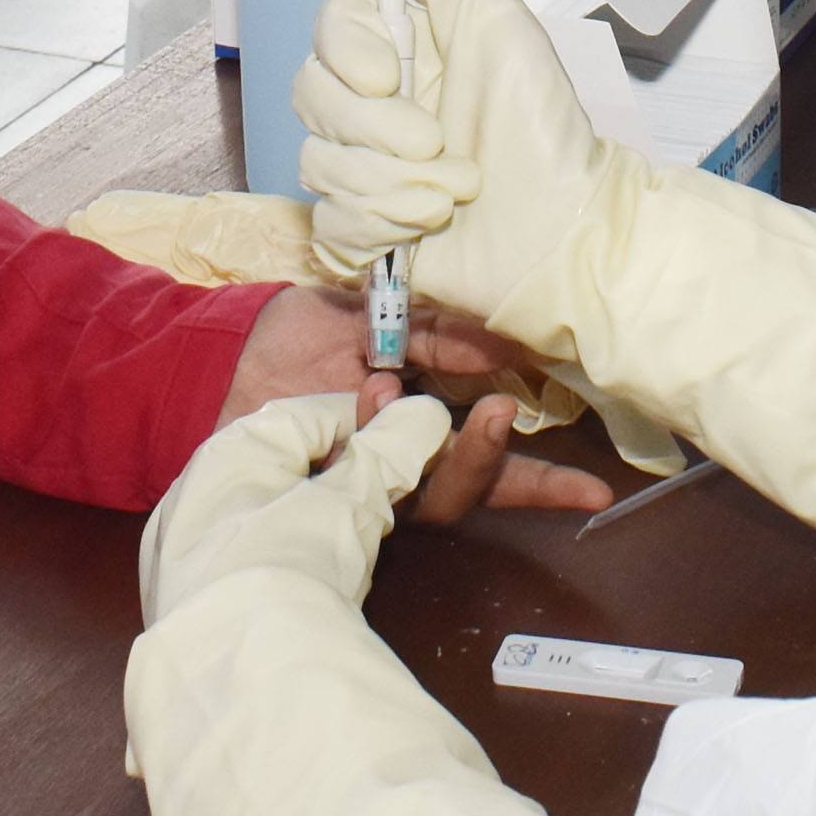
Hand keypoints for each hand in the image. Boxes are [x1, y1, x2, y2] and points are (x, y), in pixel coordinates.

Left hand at [141, 389, 449, 626]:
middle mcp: (194, 493)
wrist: (233, 679)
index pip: (307, 416)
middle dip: (346, 476)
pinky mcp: (189, 602)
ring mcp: (184, 552)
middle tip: (388, 496)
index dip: (367, 423)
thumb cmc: (288, 568)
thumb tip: (427, 414)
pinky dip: (291, 557)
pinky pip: (251, 557)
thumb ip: (390, 452)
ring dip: (322, 518)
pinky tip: (315, 582)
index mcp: (226, 450)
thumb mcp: (348, 503)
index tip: (409, 441)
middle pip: (287, 466)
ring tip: (356, 541)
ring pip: (270, 514)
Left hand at [218, 282, 612, 520]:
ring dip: (430, 448)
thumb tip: (506, 346)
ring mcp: (357, 487)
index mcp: (422, 432)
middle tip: (499, 412)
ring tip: (398, 389)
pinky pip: (361, 477)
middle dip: (490, 458)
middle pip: (464, 493)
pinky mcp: (316, 495)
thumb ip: (436, 333)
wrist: (219, 352)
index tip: (596, 493)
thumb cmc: (297, 338)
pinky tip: (363, 389)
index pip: (493, 467)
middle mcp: (396, 469)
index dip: (543, 484)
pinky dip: (369, 428)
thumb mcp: (377, 317)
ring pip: (421, 498)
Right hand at [294, 0, 625, 322]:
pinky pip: (330, 222)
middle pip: (311, 97)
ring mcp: (363, 170)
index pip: (326, 29)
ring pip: (319, 164)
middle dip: (378, 129)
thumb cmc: (540, 122)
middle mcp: (372, 107)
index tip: (390, 75)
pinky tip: (428, 226)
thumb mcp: (498, 20)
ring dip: (394, 182)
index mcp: (400, 51)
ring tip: (457, 191)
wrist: (565, 226)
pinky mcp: (362, 232)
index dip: (346, 53)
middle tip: (440, 142)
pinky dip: (383, 225)